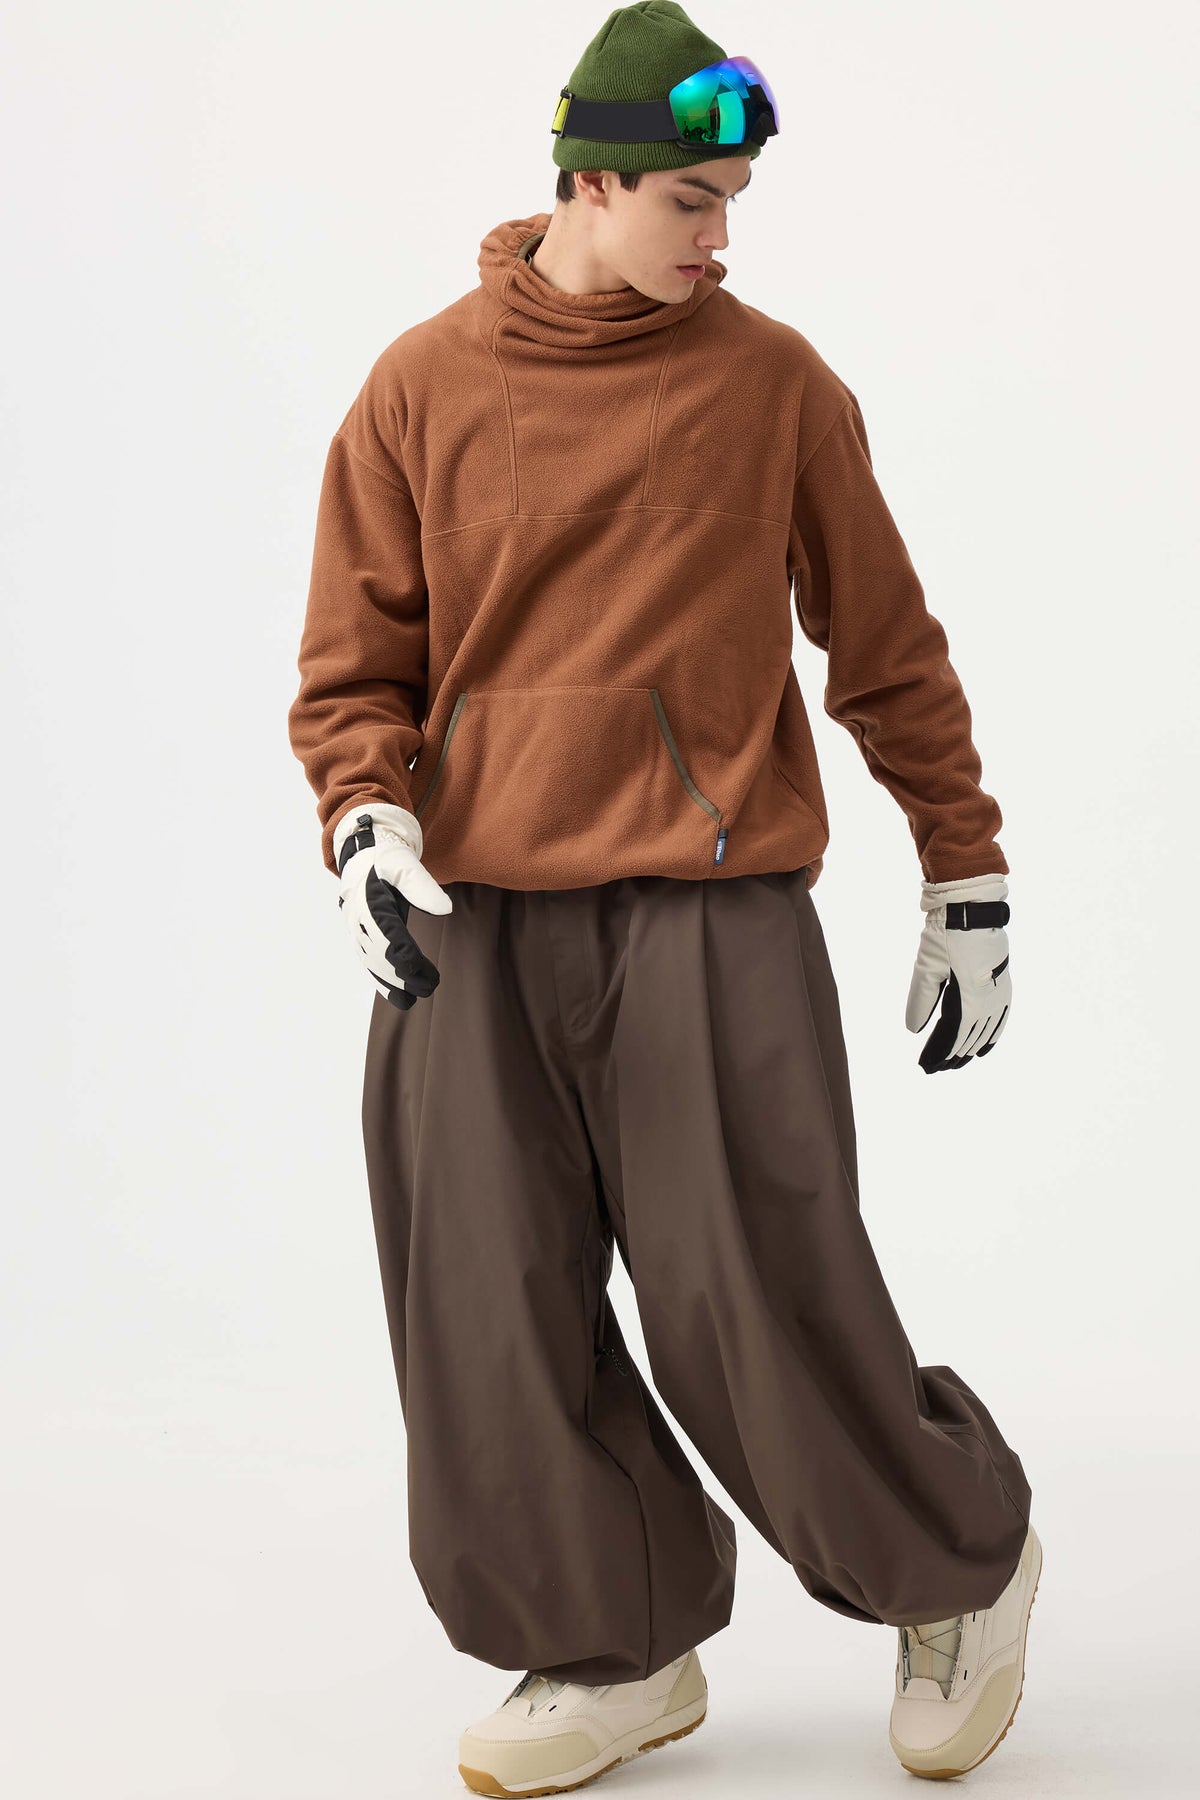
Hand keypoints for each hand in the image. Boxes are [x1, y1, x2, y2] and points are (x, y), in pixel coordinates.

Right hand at [332, 802, 452, 1009]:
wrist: (363, 854)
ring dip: (392, 983)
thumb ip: (423, 886)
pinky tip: (398, 996)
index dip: (405, 956)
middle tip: (430, 987)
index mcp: (370, 900)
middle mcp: (358, 918)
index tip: (423, 970)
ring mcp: (355, 929)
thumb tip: (445, 910)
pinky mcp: (358, 936)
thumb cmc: (387, 859)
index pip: (388, 935)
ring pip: (371, 963)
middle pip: (379, 955)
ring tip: (414, 998)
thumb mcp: (405, 864)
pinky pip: (367, 963)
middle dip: (403, 975)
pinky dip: (381, 981)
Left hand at [905, 873, 1010, 1073]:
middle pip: (971, 1036)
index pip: (954, 1035)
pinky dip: (993, 1034)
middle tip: (937, 1069)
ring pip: (987, 1029)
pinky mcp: (1003, 982)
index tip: (927, 1066)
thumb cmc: (947, 934)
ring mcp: (1000, 991)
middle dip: (954, 1054)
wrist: (974, 907)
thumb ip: (921, 999)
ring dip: (972, 1047)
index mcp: (972, 996)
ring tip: (959, 1062)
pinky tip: (985, 1045)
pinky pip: (1002, 1016)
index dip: (941, 1052)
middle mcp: (990, 998)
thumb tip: (912, 1031)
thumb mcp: (927, 966)